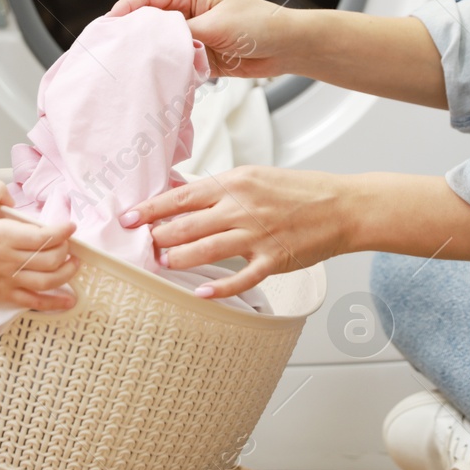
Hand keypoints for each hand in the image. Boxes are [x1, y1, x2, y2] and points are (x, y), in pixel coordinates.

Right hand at [0, 181, 79, 309]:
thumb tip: (14, 197)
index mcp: (4, 236)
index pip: (42, 237)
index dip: (62, 232)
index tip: (70, 226)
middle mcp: (9, 260)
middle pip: (50, 259)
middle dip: (66, 250)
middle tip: (68, 243)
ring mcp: (8, 280)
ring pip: (47, 281)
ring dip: (67, 273)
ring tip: (74, 263)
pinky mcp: (6, 294)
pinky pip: (34, 302)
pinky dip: (54, 303)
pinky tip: (69, 301)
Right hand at [106, 0, 307, 79]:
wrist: (287, 47)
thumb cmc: (260, 24)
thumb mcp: (218, 25)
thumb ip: (185, 34)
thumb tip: (156, 42)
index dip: (127, 7)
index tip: (111, 22)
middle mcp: (188, 13)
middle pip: (151, 22)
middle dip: (133, 34)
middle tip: (114, 49)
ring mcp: (194, 36)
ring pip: (162, 45)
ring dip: (151, 55)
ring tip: (131, 66)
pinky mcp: (201, 58)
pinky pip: (177, 64)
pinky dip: (168, 71)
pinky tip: (158, 79)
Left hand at [118, 165, 350, 298]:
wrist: (341, 206)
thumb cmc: (298, 191)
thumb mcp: (253, 176)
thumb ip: (216, 189)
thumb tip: (178, 193)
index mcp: (234, 183)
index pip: (181, 196)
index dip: (150, 209)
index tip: (127, 218)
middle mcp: (242, 207)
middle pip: (186, 225)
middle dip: (158, 237)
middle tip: (143, 246)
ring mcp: (257, 235)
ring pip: (205, 250)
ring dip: (178, 259)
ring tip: (164, 263)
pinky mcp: (272, 259)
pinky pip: (240, 278)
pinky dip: (218, 288)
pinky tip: (201, 293)